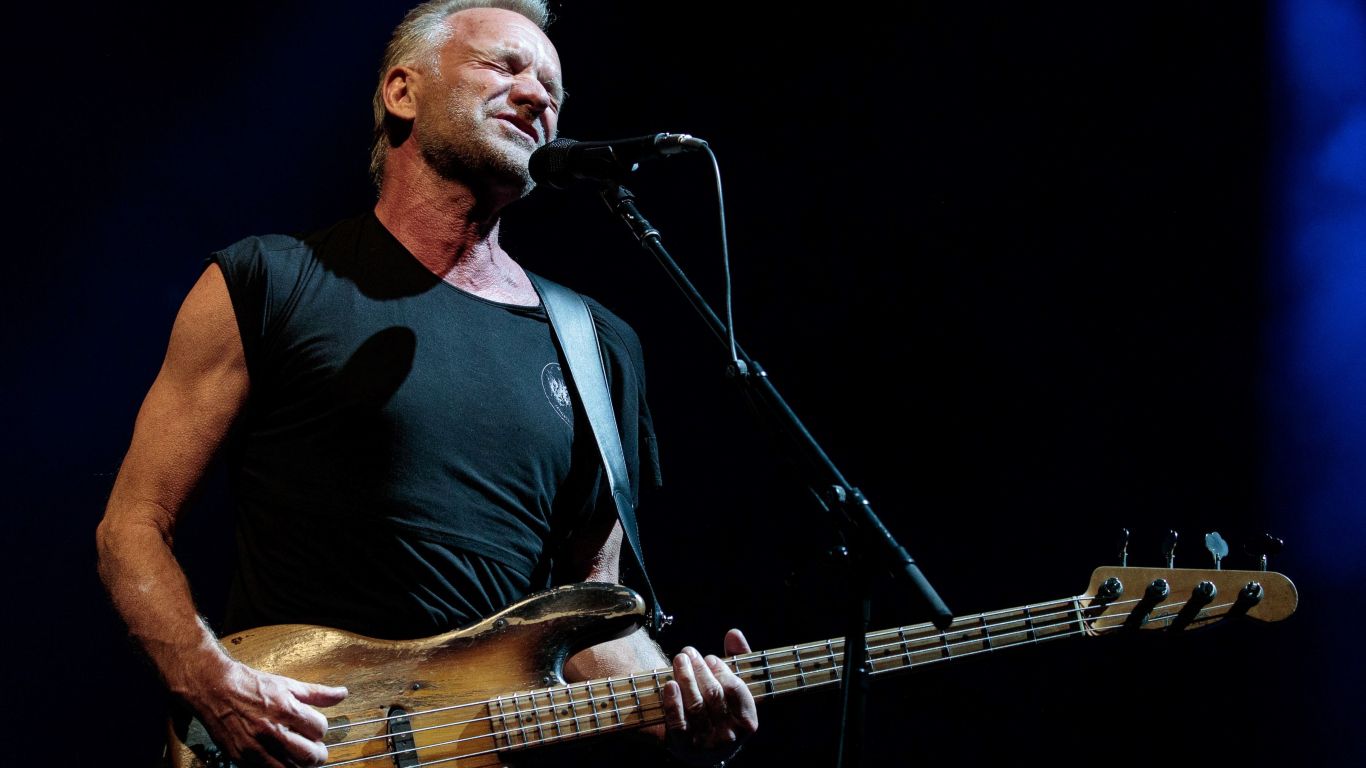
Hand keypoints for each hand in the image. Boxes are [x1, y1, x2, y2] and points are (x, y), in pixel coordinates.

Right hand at [185, 660, 348, 767]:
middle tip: (316, 751)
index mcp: (286, 709)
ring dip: (300, 766)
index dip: (321, 730)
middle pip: (309, 755)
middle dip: (318, 755)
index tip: (317, 729)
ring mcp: (256, 747)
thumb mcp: (288, 684)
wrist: (216, 689)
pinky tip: (282, 761)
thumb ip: (318, 693)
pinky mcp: (243, 758)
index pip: (320, 729)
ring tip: (300, 758)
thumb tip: (342, 694)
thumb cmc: (252, 686)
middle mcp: (272, 730)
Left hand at [661, 629, 758, 765]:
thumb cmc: (725, 709)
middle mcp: (729, 735)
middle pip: (713, 694)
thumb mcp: (736, 686)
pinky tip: (670, 683)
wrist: (708, 749)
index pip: (735, 690)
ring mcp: (707, 743)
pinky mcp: (685, 747)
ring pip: (695, 705)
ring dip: (685, 678)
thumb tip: (734, 633)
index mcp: (747, 721)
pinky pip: (678, 722)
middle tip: (688, 652)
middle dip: (700, 669)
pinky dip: (673, 702)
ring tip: (679, 659)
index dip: (721, 670)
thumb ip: (738, 659)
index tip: (710, 657)